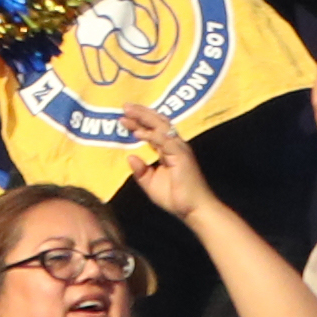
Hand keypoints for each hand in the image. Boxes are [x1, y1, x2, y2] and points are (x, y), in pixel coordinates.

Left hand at [120, 104, 212, 218]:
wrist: (193, 210)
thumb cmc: (175, 198)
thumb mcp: (151, 183)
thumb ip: (140, 171)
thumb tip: (129, 156)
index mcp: (168, 150)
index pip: (153, 131)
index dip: (139, 122)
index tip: (123, 117)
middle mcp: (175, 145)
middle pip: (157, 123)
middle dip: (141, 113)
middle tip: (125, 106)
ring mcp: (180, 149)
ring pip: (161, 127)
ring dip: (144, 118)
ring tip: (128, 112)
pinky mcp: (182, 155)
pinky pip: (165, 141)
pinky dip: (151, 135)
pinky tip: (138, 132)